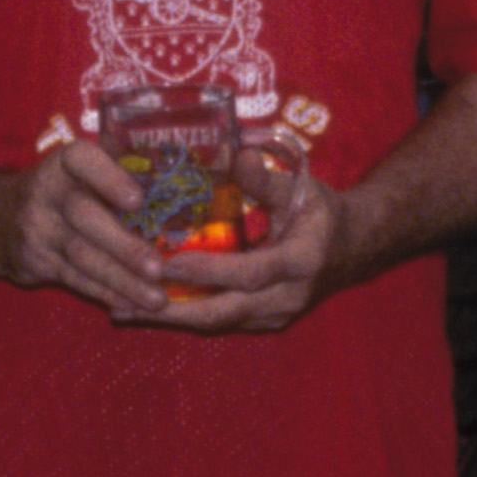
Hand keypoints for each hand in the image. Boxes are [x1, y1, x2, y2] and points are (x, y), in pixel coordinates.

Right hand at [0, 134, 175, 319]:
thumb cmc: (59, 191)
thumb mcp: (76, 171)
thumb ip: (117, 169)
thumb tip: (179, 175)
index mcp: (64, 164)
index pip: (83, 162)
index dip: (109, 179)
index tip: (137, 200)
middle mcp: (46, 193)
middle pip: (84, 218)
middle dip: (123, 246)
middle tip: (158, 268)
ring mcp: (38, 229)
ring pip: (82, 257)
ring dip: (121, 280)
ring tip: (155, 297)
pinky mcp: (37, 261)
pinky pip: (75, 279)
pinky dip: (105, 293)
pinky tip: (131, 304)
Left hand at [139, 130, 340, 333]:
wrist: (354, 248)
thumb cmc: (323, 212)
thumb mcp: (301, 188)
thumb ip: (265, 178)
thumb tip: (233, 154)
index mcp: (301, 261)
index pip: (248, 273)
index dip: (207, 271)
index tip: (166, 262)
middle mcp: (287, 297)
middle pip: (223, 312)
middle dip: (172, 310)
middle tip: (125, 301)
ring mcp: (276, 315)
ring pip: (217, 322)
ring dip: (170, 317)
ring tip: (122, 308)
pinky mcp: (264, 322)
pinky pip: (220, 320)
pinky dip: (184, 314)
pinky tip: (148, 306)